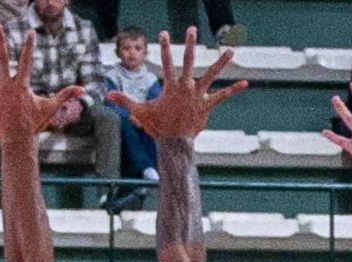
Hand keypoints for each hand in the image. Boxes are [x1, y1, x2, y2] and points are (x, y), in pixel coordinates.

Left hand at [0, 25, 84, 144]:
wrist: (19, 138)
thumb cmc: (36, 123)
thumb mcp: (51, 107)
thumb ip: (66, 95)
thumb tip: (83, 89)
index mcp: (21, 84)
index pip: (26, 60)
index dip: (29, 45)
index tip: (30, 32)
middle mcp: (6, 84)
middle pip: (2, 58)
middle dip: (0, 41)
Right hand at [107, 27, 246, 138]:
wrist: (174, 142)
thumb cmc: (157, 126)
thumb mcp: (139, 111)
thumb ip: (124, 100)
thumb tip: (106, 94)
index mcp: (170, 86)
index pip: (166, 62)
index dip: (165, 47)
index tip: (163, 33)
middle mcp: (186, 87)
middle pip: (188, 61)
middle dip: (189, 44)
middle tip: (192, 28)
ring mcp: (198, 95)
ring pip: (211, 75)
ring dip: (221, 62)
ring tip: (231, 50)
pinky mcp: (207, 105)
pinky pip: (223, 96)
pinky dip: (233, 90)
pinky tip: (245, 84)